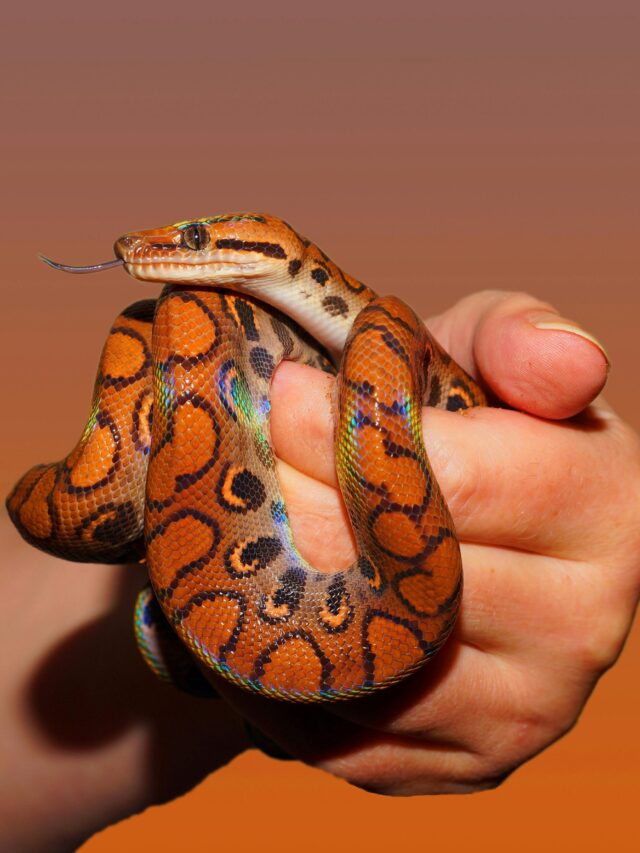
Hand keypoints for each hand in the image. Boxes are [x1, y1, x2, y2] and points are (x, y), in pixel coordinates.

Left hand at [213, 289, 639, 794]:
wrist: (472, 538)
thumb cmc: (471, 426)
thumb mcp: (487, 355)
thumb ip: (518, 339)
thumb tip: (568, 361)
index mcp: (609, 510)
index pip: (457, 481)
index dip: (346, 433)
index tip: (281, 395)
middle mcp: (584, 628)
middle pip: (399, 578)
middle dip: (298, 509)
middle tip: (249, 463)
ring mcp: (525, 714)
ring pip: (364, 664)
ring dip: (278, 591)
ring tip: (250, 529)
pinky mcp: (462, 765)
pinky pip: (343, 733)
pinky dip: (284, 670)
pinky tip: (272, 605)